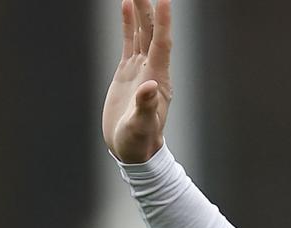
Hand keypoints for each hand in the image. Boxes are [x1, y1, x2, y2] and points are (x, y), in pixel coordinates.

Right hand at [102, 0, 172, 162]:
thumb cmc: (139, 141)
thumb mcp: (140, 126)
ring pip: (141, 32)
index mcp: (158, 79)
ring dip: (140, 10)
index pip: (162, 44)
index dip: (164, 22)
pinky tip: (126, 6)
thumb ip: (146, 107)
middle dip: (149, 8)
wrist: (132, 149)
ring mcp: (140, 68)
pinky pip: (129, 41)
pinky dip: (128, 23)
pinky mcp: (128, 71)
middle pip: (152, 32)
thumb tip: (149, 87)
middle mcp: (152, 69)